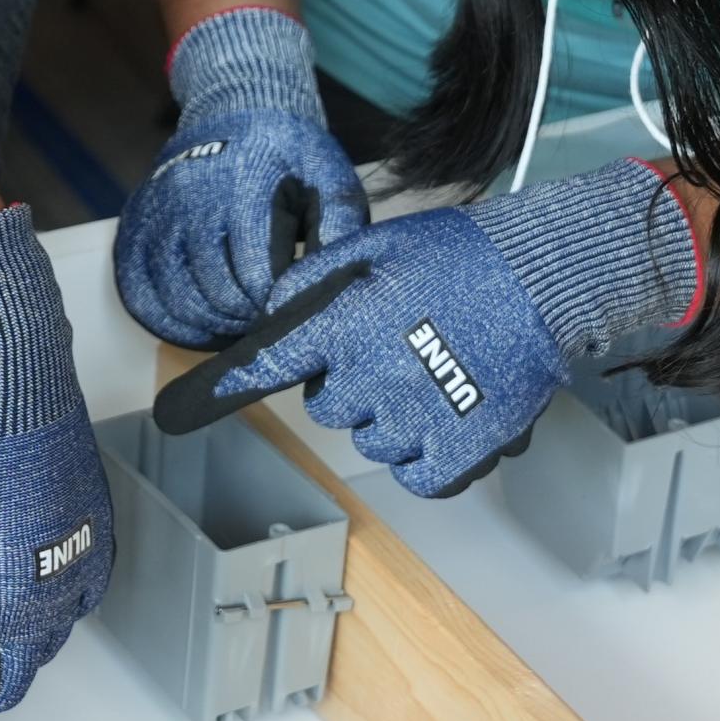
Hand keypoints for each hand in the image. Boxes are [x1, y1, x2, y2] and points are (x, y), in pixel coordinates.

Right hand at [113, 8, 364, 346]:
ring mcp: (158, 212)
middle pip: (216, 289)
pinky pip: (141, 290)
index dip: (276, 303)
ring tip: (238, 324)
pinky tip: (196, 324)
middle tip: (267, 322)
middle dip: (246, 317)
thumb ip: (339, 225)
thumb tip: (335, 279)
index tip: (290, 309)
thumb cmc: (289, 151)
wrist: (236, 109)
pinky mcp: (136, 225)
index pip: (256, 270)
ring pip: (177, 297)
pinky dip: (167, 320)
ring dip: (210, 323)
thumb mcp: (328, 175)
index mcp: (245, 186)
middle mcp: (193, 198)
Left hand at [155, 161, 696, 499]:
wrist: (542, 280)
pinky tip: (449, 413)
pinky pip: (418, 475)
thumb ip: (314, 278)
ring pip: (373, 441)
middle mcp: (371, 376)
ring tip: (435, 368)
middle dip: (350, 381)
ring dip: (392, 416)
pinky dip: (429, 455)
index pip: (270, 363)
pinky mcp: (459, 452)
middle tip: (395, 344)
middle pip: (328, 406)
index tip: (177, 414)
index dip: (225, 388)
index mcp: (345, 323)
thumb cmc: (459, 255)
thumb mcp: (376, 245)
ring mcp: (416, 419)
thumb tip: (270, 310)